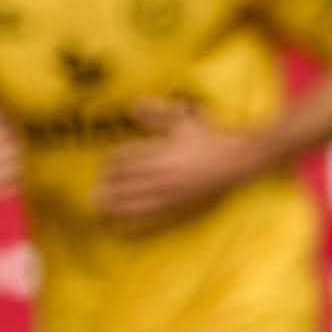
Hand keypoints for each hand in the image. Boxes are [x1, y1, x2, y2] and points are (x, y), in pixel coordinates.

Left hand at [95, 99, 264, 225]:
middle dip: (107, 184)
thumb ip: (158, 113)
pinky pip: (151, 214)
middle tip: (94, 188)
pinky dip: (133, 219)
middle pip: (124, 180)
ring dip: (114, 203)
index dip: (110, 161)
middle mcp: (162, 173)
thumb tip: (133, 107)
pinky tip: (122, 224)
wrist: (237, 160)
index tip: (104, 164)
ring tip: (98, 206)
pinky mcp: (178, 204)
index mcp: (161, 151)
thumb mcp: (184, 119)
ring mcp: (169, 191)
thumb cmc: (210, 136)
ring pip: (133, 200)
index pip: (125, 157)